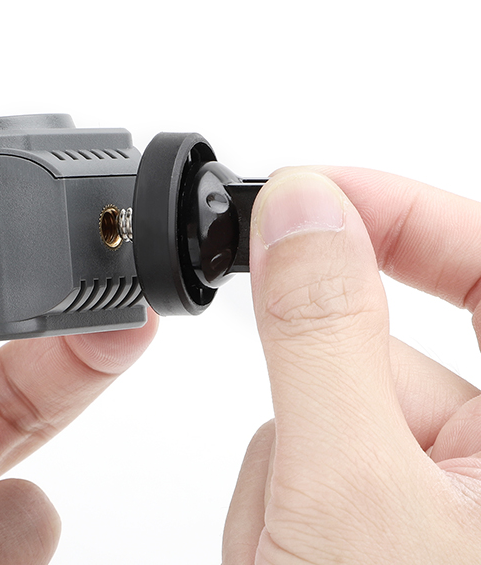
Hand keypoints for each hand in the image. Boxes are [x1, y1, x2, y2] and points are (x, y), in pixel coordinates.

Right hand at [223, 168, 480, 563]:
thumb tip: (302, 210)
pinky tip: (282, 554)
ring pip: (330, 406)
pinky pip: (314, 454)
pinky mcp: (387, 515)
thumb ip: (321, 335)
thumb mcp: (347, 488)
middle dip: (309, 397)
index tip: (313, 193)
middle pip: (383, 351)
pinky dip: (278, 494)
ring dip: (285, 462)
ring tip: (284, 545)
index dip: (406, 211)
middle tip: (292, 464)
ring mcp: (443, 494)